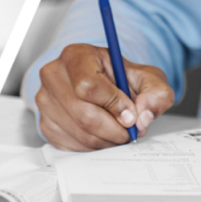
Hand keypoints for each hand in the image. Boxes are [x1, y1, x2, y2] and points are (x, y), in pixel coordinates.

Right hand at [35, 43, 174, 150]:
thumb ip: (155, 94)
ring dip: (107, 140)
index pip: (88, 86)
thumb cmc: (122, 78)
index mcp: (75, 55)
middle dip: (114, 129)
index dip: (113, 105)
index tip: (131, 114)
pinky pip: (72, 144)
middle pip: (84, 115)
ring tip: (119, 131)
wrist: (105, 83)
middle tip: (130, 130)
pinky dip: (94, 146)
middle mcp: (53, 75)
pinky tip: (103, 134)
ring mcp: (45, 100)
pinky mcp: (45, 123)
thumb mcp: (148, 78)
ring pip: (80, 133)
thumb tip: (142, 117)